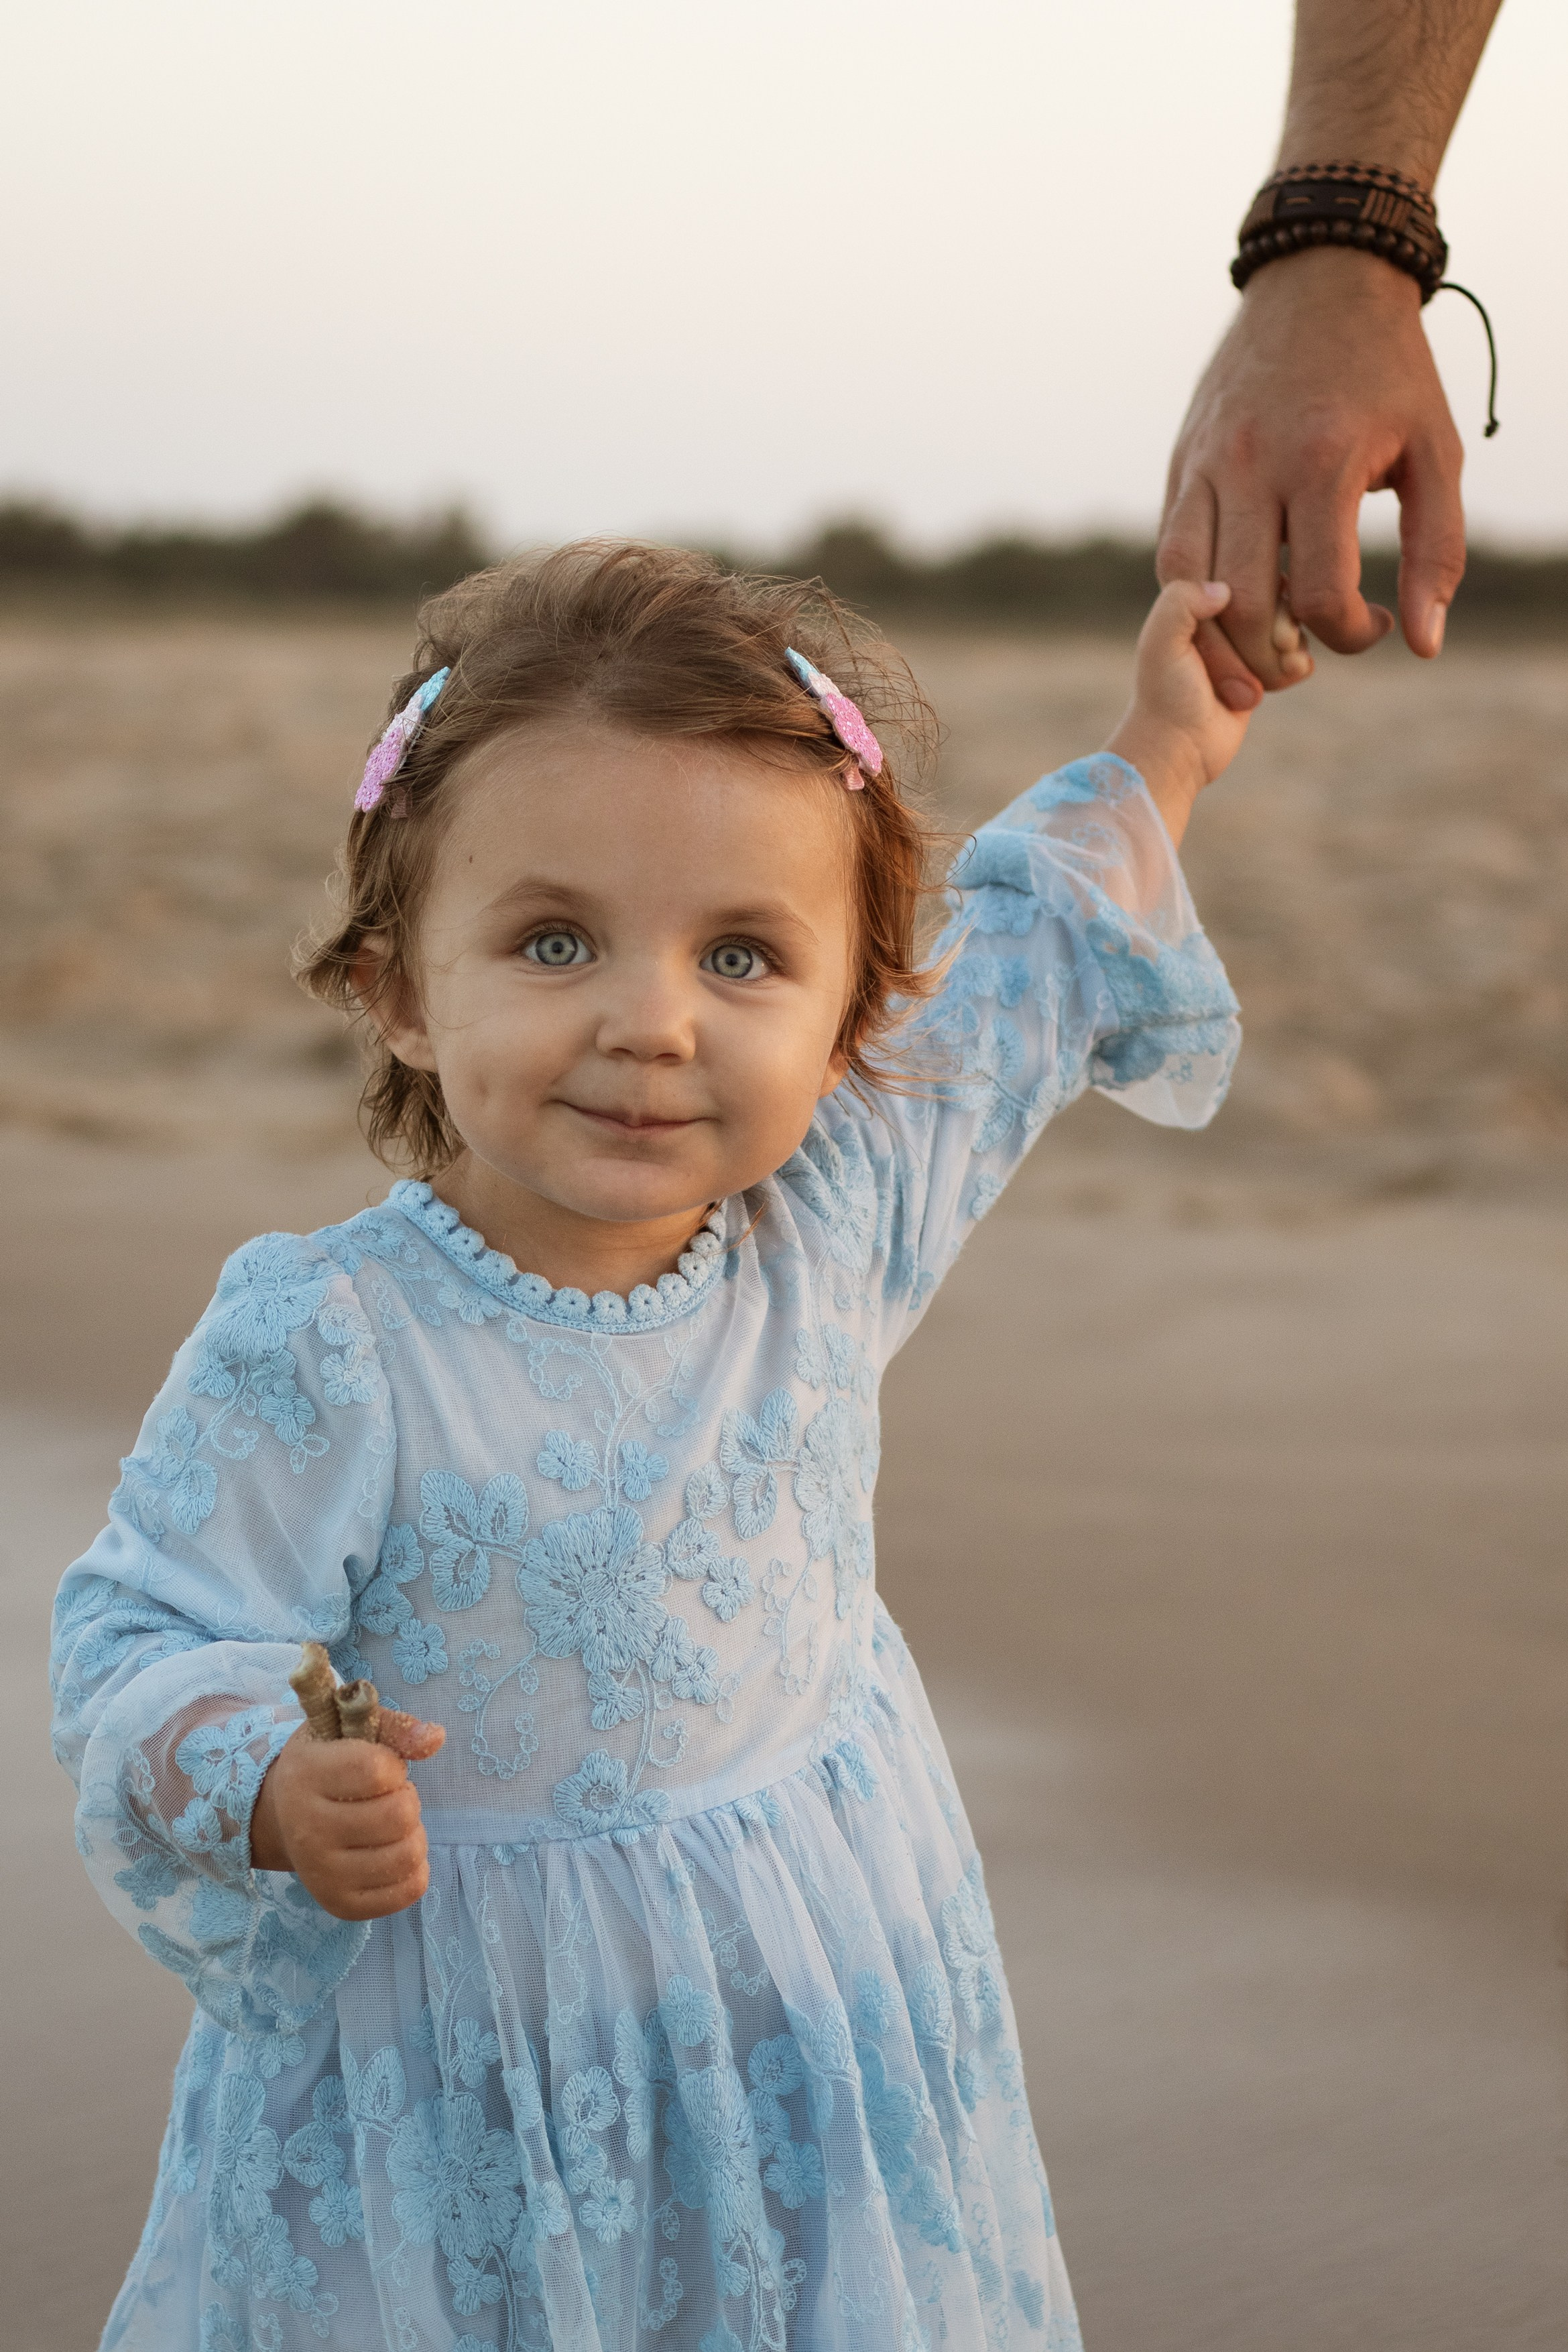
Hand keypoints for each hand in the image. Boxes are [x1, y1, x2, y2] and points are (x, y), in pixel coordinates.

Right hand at [250, 1718, 442, 1919]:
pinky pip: (408, 1892)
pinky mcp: (340, 1904)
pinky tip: (393, 1852)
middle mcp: (306, 1830)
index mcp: (305, 1776)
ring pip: (407, 1855)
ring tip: (391, 1825)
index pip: (377, 1769)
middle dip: (407, 1800)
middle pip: (399, 1815)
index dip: (393, 1765)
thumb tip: (436, 1737)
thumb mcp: (349, 1731)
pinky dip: (415, 1869)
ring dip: (413, 1834)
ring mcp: (321, 1874)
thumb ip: (395, 1728)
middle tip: (388, 1798)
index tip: (380, 1767)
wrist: (283, 1819)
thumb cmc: (327, 1765)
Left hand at [1104, 580, 1298, 844]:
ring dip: (1287, 647)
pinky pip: (1300, 652)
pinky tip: (1284, 678)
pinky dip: (1297, 665)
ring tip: (1267, 673)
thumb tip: (1224, 587)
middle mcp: (1225, 615)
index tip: (1235, 629)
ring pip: (1293, 620)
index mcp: (1197, 599)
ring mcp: (1249, 641)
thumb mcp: (1159, 644)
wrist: (1180, 750)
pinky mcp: (1268, 669)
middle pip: (1276, 594)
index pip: (1246, 570)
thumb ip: (1179, 602)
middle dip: (1273, 626)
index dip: (1251, 596)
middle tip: (1252, 663)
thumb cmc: (1166, 697)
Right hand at [1158, 248, 1466, 702]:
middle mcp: (1252, 464)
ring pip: (1190, 589)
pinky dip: (1200, 595)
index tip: (1376, 624)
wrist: (1320, 280)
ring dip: (1224, 641)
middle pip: (1241, 608)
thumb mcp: (1435, 453)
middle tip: (1312, 657)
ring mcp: (1205, 464)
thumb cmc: (1389, 372)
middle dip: (1277, 659)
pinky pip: (1172, 554)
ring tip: (1268, 644)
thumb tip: (1422, 644)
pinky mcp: (1181, 464)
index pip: (1320, 595)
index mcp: (1322, 460)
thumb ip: (1435, 551)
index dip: (1349, 636)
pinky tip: (1240, 597)